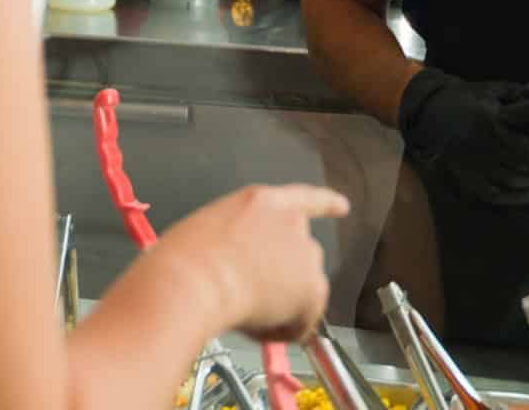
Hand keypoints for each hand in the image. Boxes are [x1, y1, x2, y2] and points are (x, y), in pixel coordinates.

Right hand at [154, 184, 348, 342]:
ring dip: (285, 303)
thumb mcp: (213, 234)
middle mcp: (292, 222)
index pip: (303, 198)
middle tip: (253, 297)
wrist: (195, 279)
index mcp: (262, 202)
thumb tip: (241, 274)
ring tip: (246, 311)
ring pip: (303, 289)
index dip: (325, 203)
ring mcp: (305, 254)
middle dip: (287, 275)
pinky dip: (285, 330)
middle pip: (303, 253)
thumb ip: (239, 243)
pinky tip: (258, 325)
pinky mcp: (312, 288)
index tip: (342, 205)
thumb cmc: (186, 259)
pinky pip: (302, 321)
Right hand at [398, 68, 528, 205]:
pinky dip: (516, 198)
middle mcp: (479, 146)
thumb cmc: (468, 96)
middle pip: (514, 166)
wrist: (433, 112)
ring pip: (507, 182)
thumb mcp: (492, 89)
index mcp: (485, 122)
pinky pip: (494, 193)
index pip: (510, 141)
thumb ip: (518, 94)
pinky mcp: (468, 176)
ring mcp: (473, 164)